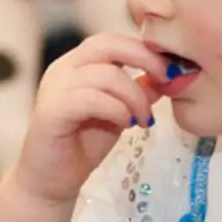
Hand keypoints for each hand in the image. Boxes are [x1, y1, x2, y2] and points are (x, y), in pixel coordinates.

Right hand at [11, 34, 167, 205]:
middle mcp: (62, 69)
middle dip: (145, 58)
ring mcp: (54, 88)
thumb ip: (138, 92)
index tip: (171, 71)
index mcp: (77, 65)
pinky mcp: (51, 110)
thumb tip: (167, 76)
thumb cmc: (82, 146)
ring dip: (134, 96)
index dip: (145, 50)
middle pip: (107, 44)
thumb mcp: (120, 113)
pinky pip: (91, 98)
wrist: (50, 181)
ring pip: (105, 74)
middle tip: (167, 80)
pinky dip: (116, 109)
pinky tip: (125, 124)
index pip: (112, 40)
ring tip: (143, 119)